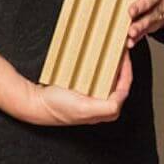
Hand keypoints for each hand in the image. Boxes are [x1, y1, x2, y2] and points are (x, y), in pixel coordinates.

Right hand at [16, 53, 131, 125]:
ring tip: (112, 52)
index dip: (127, 70)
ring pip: (109, 78)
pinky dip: (100, 66)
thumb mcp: (84, 108)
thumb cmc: (58, 108)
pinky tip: (98, 59)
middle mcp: (102, 105)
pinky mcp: (85, 92)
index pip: (124, 88)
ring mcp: (93, 98)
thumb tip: (119, 101)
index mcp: (107, 111)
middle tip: (120, 51)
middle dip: (121, 66)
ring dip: (111, 65)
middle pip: (119, 82)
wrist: (37, 104)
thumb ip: (106, 107)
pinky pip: (97, 77)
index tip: (124, 56)